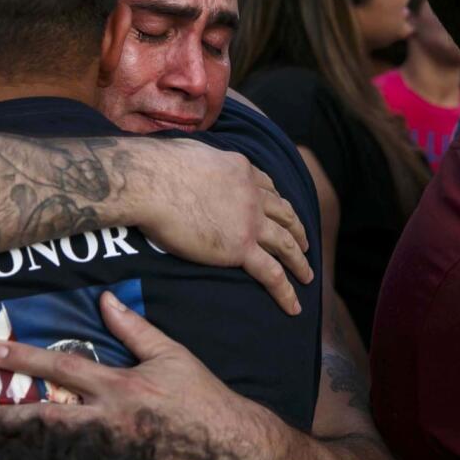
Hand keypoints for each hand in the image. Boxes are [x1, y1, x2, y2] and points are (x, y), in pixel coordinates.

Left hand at [0, 291, 280, 459]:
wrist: (227, 444)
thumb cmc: (201, 397)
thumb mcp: (171, 354)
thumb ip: (133, 329)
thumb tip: (106, 300)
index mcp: (119, 389)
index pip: (63, 370)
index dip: (25, 359)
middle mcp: (106, 422)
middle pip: (43, 420)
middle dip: (2, 418)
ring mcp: (108, 449)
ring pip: (51, 444)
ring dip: (15, 438)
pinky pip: (72, 457)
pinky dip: (45, 452)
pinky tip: (23, 449)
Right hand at [134, 139, 313, 314]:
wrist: (152, 182)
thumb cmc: (157, 166)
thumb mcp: (191, 153)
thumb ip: (200, 162)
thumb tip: (187, 166)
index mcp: (240, 169)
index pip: (266, 186)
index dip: (276, 200)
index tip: (280, 209)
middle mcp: (252, 193)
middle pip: (283, 213)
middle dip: (296, 229)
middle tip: (304, 243)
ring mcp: (250, 221)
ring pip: (285, 244)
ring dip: (299, 260)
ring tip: (307, 275)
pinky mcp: (240, 247)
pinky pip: (271, 273)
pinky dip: (286, 291)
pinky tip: (294, 306)